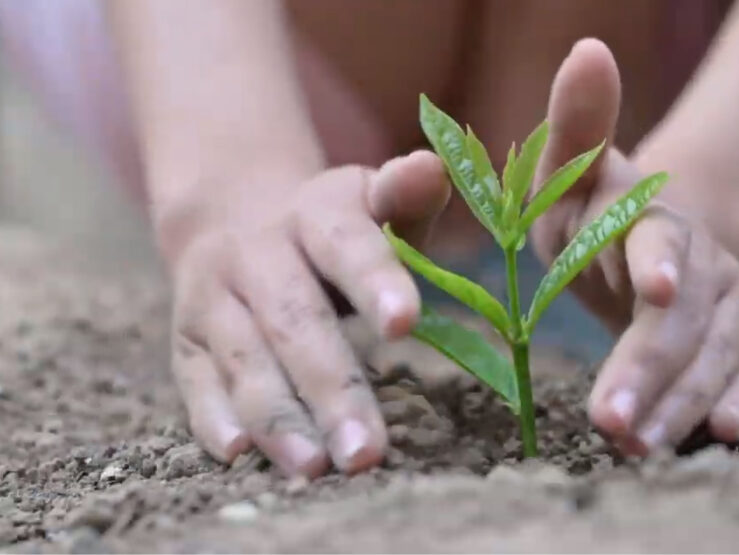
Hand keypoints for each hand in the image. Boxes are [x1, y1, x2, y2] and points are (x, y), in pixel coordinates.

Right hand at [163, 153, 448, 475]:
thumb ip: (405, 196)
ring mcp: (214, 299)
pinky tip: (240, 454)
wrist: (234, 214)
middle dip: (332, 388)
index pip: (347, 246)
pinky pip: (195, 381)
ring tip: (315, 469)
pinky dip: (212, 418)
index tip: (405, 323)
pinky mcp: (187, 341)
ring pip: (244, 361)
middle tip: (367, 452)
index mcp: (316, 214)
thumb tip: (432, 167)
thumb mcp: (370, 201)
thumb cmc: (335, 226)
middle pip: (295, 322)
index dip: (375, 282)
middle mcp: (256, 254)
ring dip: (278, 418)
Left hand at [531, 40, 738, 454]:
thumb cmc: (595, 209)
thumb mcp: (574, 171)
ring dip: (679, 401)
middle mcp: (702, 259)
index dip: (657, 259)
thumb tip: (589, 48)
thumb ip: (579, 123)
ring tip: (639, 446)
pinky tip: (721, 434)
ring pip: (713, 354)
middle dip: (646, 367)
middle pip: (680, 316)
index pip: (656, 236)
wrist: (652, 242)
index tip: (654, 289)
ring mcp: (732, 300)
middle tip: (609, 420)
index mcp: (650, 215)